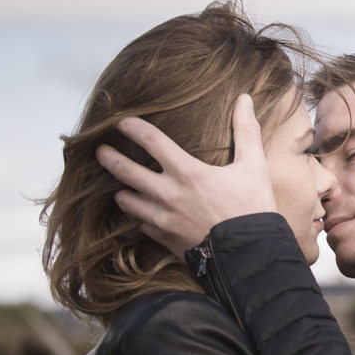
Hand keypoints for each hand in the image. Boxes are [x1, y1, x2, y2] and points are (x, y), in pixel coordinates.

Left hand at [95, 94, 277, 254]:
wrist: (252, 255)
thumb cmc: (254, 209)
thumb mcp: (254, 166)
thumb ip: (246, 131)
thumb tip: (245, 99)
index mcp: (188, 173)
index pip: (152, 142)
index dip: (133, 128)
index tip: (121, 122)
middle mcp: (169, 195)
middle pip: (127, 171)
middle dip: (109, 158)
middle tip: (100, 151)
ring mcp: (165, 219)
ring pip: (128, 201)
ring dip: (122, 191)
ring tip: (118, 186)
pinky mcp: (166, 240)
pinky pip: (142, 226)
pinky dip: (140, 218)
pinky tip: (143, 215)